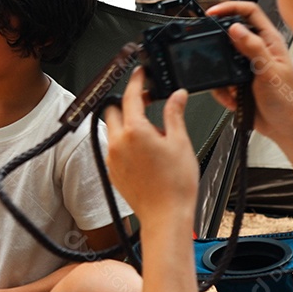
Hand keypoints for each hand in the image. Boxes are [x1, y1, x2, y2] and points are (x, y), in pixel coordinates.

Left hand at [104, 67, 197, 222]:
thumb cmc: (176, 185)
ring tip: (151, 134)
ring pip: (112, 129)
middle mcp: (118, 142)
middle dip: (127, 104)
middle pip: (114, 110)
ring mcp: (112, 157)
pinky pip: (113, 147)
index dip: (136, 82)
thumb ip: (174, 115)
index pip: (130, 96)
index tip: (140, 75)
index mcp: (135, 131)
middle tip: (147, 105)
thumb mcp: (180, 143)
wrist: (166, 216)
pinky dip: (124, 142)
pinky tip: (144, 152)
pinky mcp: (111, 170)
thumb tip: (177, 96)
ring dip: (126, 124)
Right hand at [205, 1, 292, 140]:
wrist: (284, 129)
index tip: (212, 13)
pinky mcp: (238, 80)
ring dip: (221, 72)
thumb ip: (253, 49)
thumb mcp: (269, 73)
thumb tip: (235, 29)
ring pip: (222, 57)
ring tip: (232, 85)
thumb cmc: (287, 102)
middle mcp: (258, 50)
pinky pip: (220, 78)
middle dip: (219, 44)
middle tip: (210, 49)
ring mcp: (247, 65)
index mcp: (270, 42)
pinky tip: (234, 97)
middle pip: (231, 32)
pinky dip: (222, 89)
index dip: (230, 7)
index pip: (249, 12)